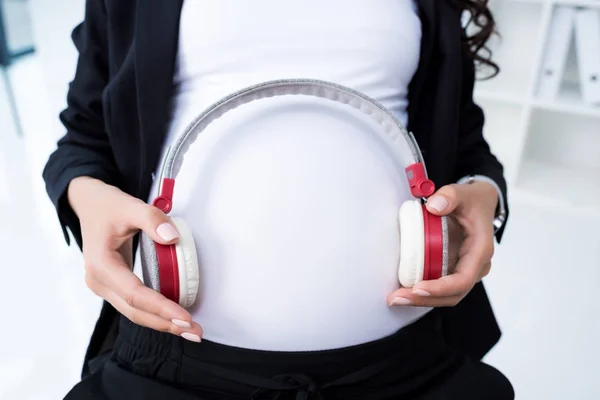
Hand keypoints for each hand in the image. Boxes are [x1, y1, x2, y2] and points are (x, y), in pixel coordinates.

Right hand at [68, 177, 202, 341]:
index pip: (135, 294)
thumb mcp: (130, 205)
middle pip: (134, 311)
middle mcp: (99, 281)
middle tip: (195, 331)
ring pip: (134, 312)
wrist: (89, 203)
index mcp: (101, 265)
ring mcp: (103, 286)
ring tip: (190, 330)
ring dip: (161, 323)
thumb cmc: (108, 205)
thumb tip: (173, 238)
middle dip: (165, 324)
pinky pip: (134, 304)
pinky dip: (155, 313)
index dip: (160, 307)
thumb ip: (152, 219)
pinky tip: (174, 317)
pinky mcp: (112, 286)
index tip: (184, 316)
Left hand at [388, 181, 497, 306]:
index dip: (441, 287)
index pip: (463, 279)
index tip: (418, 288)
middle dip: (425, 299)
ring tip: (395, 298)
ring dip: (422, 300)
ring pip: (447, 295)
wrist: (480, 203)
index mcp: (480, 250)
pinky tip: (403, 291)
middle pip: (453, 294)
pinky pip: (441, 288)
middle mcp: (476, 266)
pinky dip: (424, 292)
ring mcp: (466, 271)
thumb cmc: (472, 200)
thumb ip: (449, 196)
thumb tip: (434, 207)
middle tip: (397, 298)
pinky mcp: (455, 270)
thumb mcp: (462, 192)